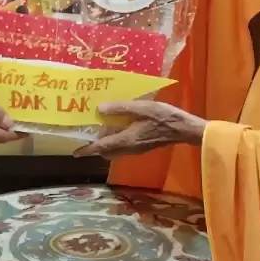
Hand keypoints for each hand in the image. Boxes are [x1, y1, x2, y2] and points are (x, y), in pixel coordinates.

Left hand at [73, 100, 205, 158]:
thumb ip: (120, 109)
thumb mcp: (140, 108)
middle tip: (86, 139)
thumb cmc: (162, 117)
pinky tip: (118, 129)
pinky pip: (124, 147)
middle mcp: (129, 148)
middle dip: (96, 148)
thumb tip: (99, 109)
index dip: (88, 150)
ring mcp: (137, 149)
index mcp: (126, 140)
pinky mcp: (143, 146)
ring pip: (116, 151)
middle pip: (107, 152)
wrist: (183, 129)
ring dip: (106, 145)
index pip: (102, 147)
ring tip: (99, 133)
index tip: (75, 152)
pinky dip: (116, 142)